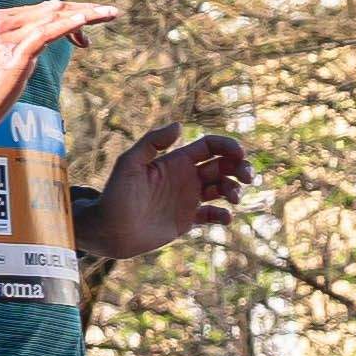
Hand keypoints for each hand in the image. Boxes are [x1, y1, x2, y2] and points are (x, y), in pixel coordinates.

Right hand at [0, 0, 120, 137]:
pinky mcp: (15, 53)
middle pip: (52, 9)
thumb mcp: (5, 59)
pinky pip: (47, 33)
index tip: (90, 23)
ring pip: (54, 17)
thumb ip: (24, 45)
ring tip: (110, 14)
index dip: (70, 13)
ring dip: (86, 14)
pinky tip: (87, 21)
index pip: (42, 9)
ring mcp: (8, 37)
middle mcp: (2, 23)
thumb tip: (46, 41)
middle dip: (84, 9)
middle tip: (110, 13)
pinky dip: (69, 25)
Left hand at [85, 122, 248, 262]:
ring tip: (233, 198)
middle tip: (247, 176)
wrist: (108, 230)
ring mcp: (188, 198)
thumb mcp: (129, 164)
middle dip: (240, 167)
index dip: (228, 146)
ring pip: (223, 188)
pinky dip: (224, 215)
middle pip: (223, 165)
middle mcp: (186, 177)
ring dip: (235, 190)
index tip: (239, 153)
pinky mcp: (188, 220)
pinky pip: (213, 214)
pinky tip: (224, 217)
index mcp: (176, 161)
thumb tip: (179, 125)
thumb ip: (152, 143)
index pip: (210, 146)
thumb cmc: (115, 195)